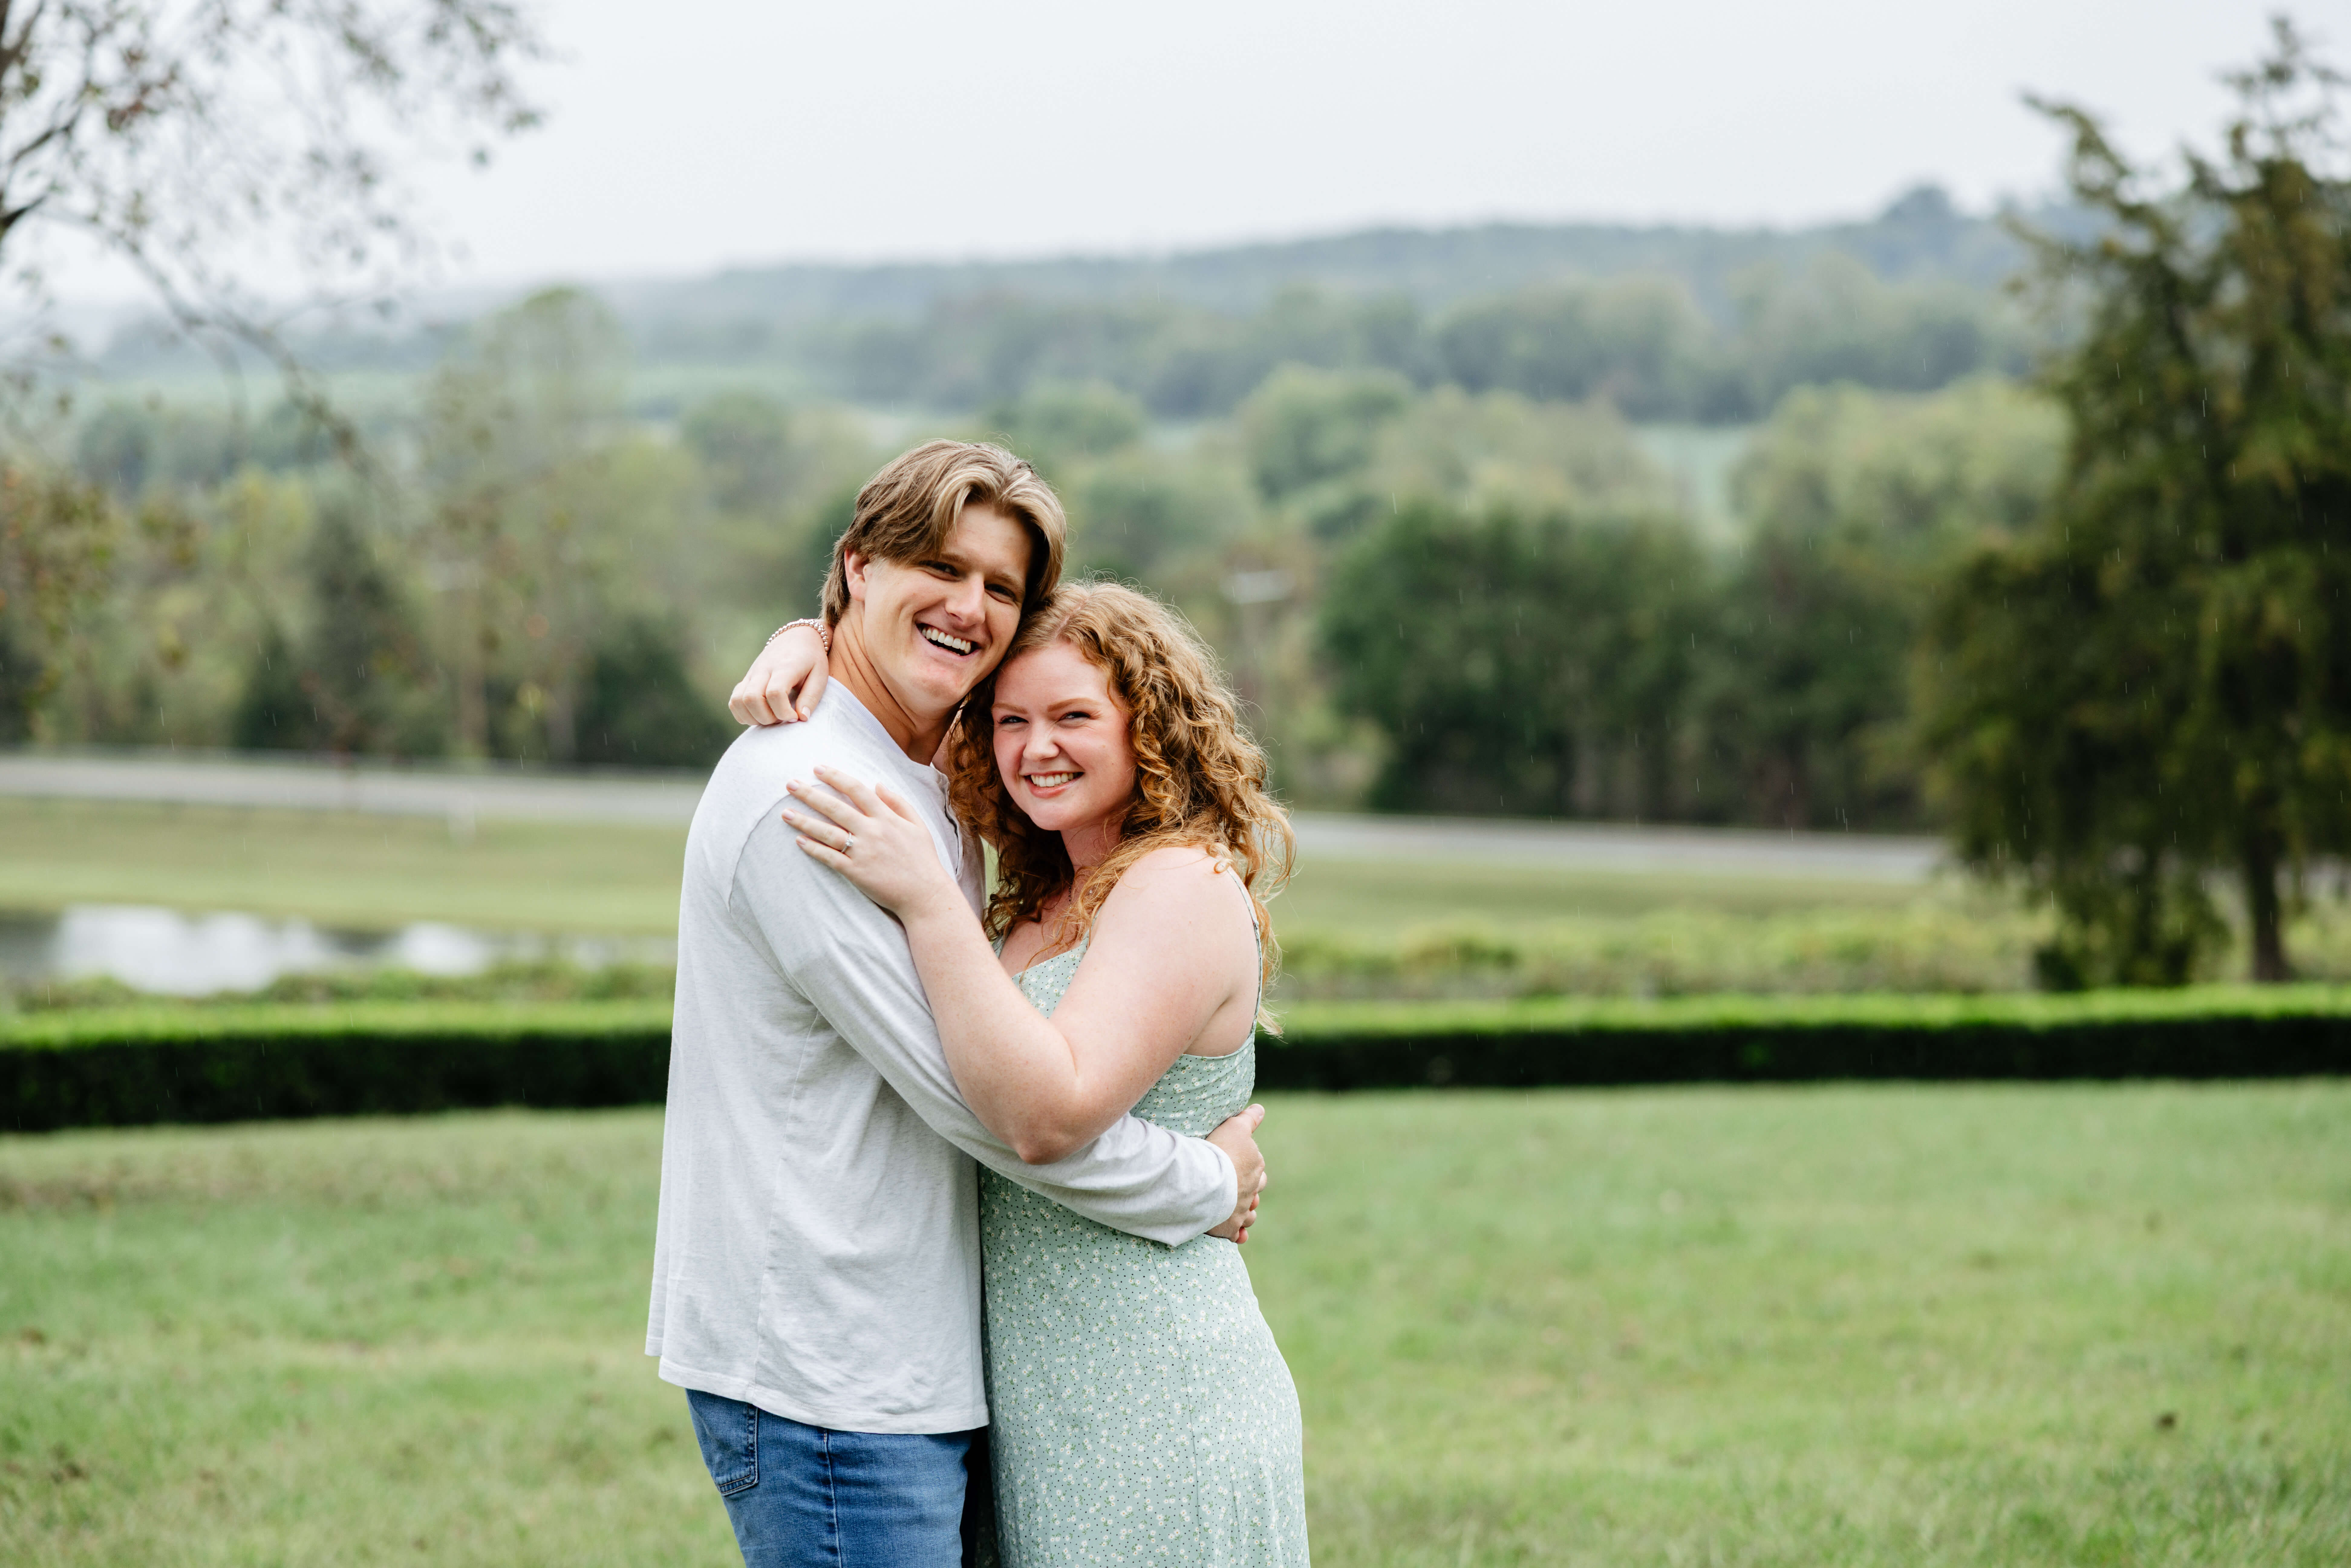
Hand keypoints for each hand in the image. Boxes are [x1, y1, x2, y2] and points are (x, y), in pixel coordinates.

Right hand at [731, 622, 830, 725]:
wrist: (796, 638)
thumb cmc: (811, 659)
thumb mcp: (820, 675)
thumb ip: (811, 697)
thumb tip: (801, 718)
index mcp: (784, 666)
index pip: (774, 693)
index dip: (783, 712)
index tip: (795, 717)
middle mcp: (763, 669)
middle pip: (752, 698)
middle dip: (767, 718)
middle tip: (783, 719)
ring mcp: (751, 674)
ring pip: (738, 701)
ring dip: (753, 718)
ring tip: (771, 718)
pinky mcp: (746, 679)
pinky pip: (734, 701)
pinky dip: (743, 714)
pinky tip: (760, 715)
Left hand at [784, 765, 961, 918]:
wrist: (926, 895)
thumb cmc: (923, 859)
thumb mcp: (918, 825)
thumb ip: (898, 802)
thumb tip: (878, 783)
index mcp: (887, 817)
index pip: (857, 789)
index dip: (835, 777)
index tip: (817, 768)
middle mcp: (872, 831)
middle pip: (835, 807)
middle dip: (810, 794)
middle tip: (790, 785)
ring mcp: (863, 852)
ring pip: (827, 832)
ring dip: (804, 821)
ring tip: (785, 813)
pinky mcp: (856, 872)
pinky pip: (829, 857)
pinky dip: (813, 849)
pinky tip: (799, 841)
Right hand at [1205, 1104, 1266, 1243]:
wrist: (1205, 1181)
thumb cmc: (1220, 1151)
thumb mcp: (1234, 1127)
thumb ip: (1248, 1119)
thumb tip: (1260, 1109)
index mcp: (1255, 1168)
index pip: (1257, 1165)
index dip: (1247, 1164)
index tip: (1235, 1161)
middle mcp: (1252, 1191)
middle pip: (1255, 1191)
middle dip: (1249, 1189)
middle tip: (1234, 1185)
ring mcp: (1241, 1210)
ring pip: (1249, 1213)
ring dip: (1244, 1211)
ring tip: (1232, 1208)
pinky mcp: (1229, 1228)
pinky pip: (1237, 1233)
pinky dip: (1238, 1233)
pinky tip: (1237, 1234)